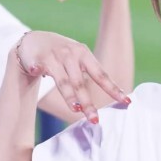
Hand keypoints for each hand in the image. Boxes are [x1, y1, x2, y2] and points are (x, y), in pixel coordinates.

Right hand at [14, 30, 130, 123]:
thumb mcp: (79, 61)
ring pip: (62, 80)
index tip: (125, 101)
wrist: (35, 40)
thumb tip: (116, 97)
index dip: (113, 88)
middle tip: (95, 119)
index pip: (101, 75)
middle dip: (88, 102)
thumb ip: (92, 76)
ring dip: (69, 96)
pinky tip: (36, 72)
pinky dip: (36, 68)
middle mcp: (70, 55)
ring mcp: (53, 56)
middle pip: (80, 83)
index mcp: (85, 55)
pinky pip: (36, 66)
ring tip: (76, 109)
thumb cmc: (62, 56)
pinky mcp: (36, 58)